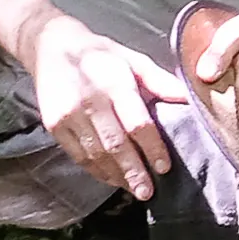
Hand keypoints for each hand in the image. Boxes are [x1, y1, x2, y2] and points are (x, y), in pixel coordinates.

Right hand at [27, 14, 188, 201]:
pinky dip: (96, 170)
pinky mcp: (54, 126)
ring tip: (133, 190)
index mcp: (114, 82)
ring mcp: (68, 115)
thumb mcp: (132, 59)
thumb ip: (158, 80)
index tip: (164, 168)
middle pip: (115, 145)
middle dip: (133, 172)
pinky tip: (111, 178)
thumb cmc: (100, 55)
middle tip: (148, 192)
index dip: (152, 148)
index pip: (137, 123)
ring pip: (95, 154)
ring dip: (115, 175)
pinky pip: (78, 155)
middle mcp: (90, 101)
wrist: (51, 47)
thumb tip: (187, 97)